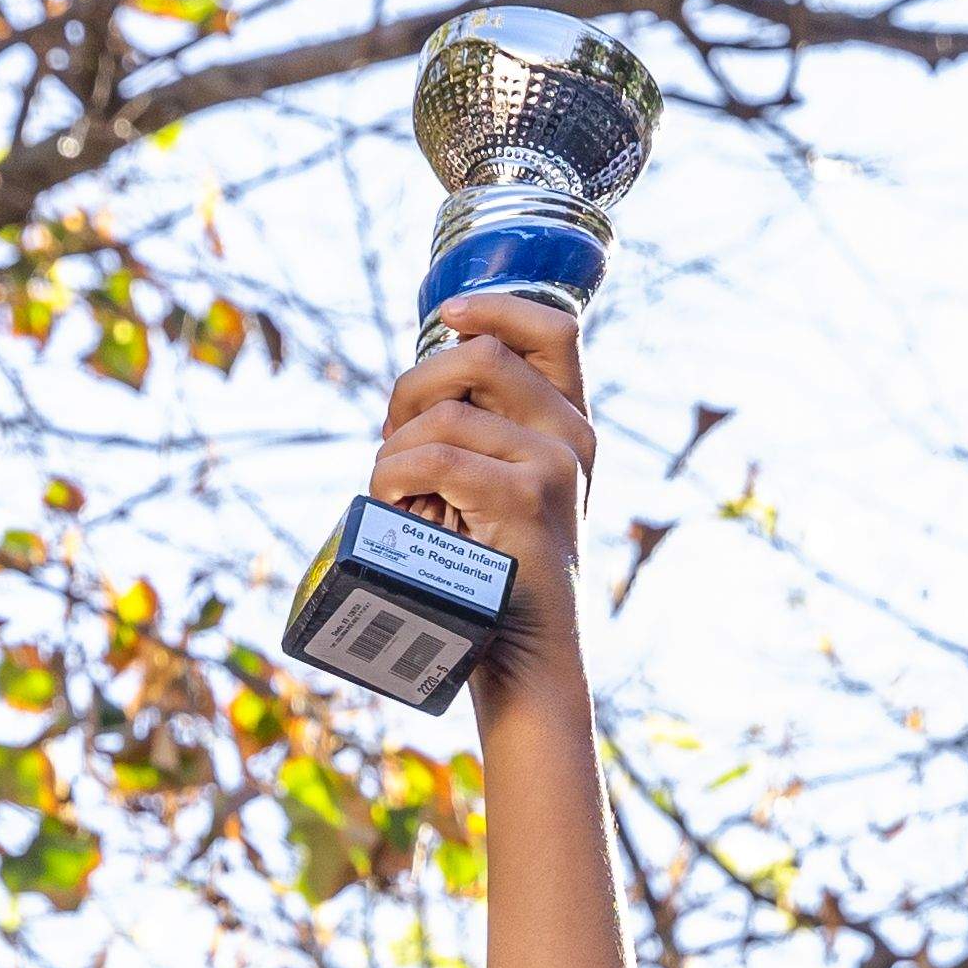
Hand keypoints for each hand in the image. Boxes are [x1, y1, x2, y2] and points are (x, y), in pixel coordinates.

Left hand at [370, 292, 602, 707]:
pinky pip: (435, 459)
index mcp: (571, 425)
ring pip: (444, 414)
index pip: (552, 327)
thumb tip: (418, 386)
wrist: (527, 662)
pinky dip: (395, 478)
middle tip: (392, 444)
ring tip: (395, 498)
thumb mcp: (498, 492)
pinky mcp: (526, 500)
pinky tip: (394, 507)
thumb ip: (480, 435)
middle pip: (478, 355)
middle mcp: (574, 435)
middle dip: (413, 389)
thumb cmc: (495, 579)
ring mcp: (555, 465)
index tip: (447, 314)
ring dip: (394, 451)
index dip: (495, 305)